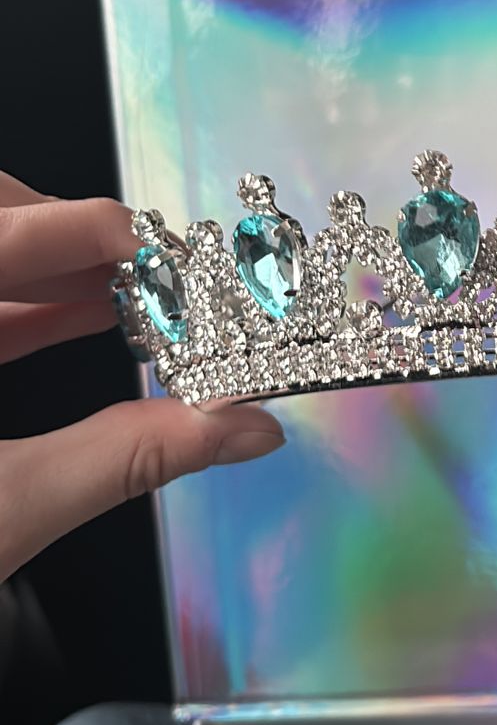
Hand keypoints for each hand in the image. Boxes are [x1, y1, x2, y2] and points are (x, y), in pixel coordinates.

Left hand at [0, 170, 283, 581]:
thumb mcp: (7, 509)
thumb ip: (124, 459)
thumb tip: (243, 429)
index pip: (13, 227)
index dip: (107, 232)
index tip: (181, 264)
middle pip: (0, 215)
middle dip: (79, 229)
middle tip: (158, 273)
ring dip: (62, 268)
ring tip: (141, 300)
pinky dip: (30, 303)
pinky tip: (92, 322)